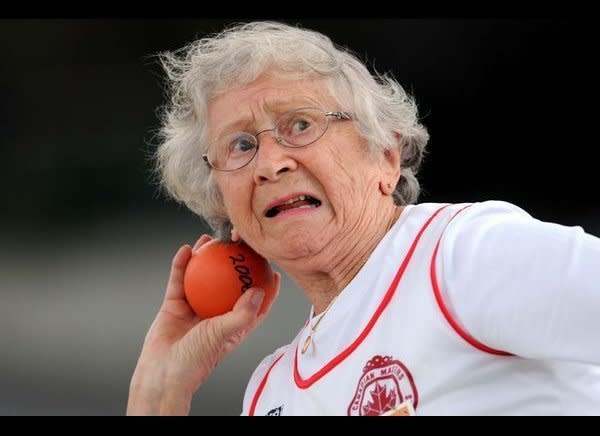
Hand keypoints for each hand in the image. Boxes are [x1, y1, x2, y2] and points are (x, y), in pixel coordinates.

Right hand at [126, 234, 279, 414]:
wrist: (162, 371)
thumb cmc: (196, 360)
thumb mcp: (224, 335)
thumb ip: (242, 313)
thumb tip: (259, 291)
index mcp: (235, 323)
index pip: (256, 300)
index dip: (265, 283)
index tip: (272, 264)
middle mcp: (217, 312)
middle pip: (230, 281)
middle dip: (235, 261)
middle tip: (239, 242)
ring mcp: (196, 306)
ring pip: (204, 275)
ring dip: (207, 256)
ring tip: (212, 239)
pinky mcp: (175, 303)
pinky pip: (180, 279)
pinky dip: (182, 264)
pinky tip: (187, 249)